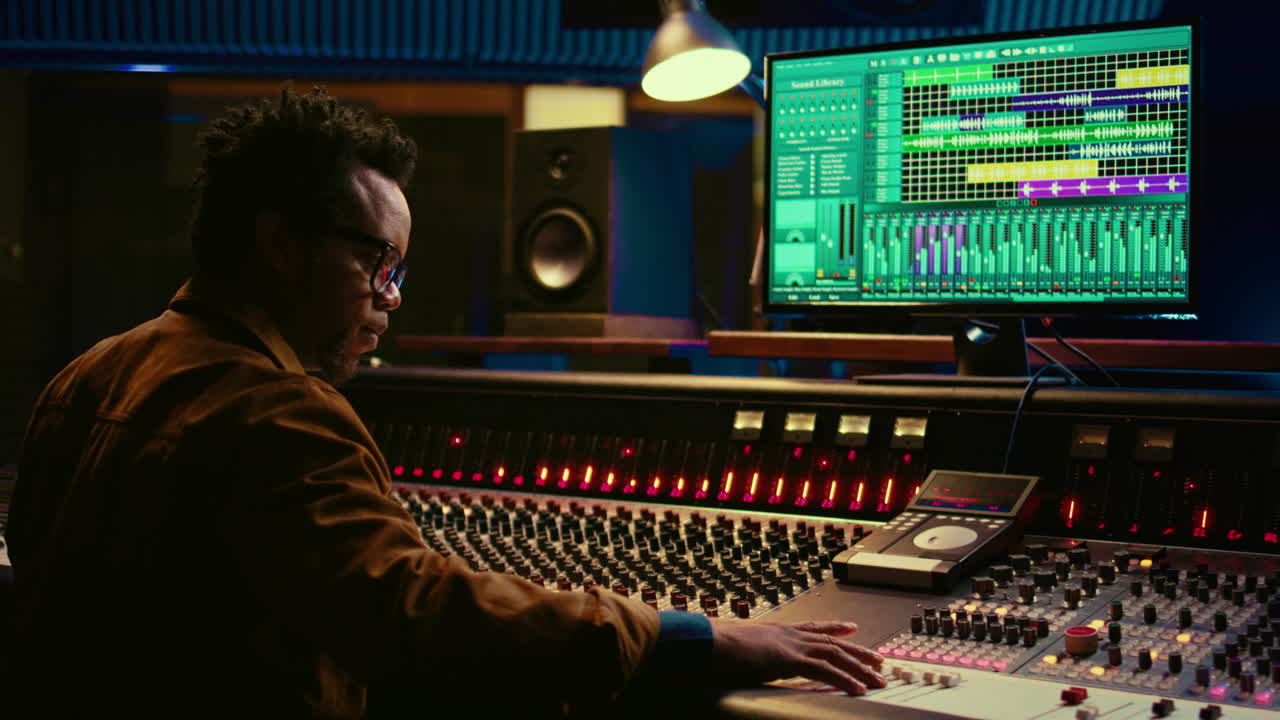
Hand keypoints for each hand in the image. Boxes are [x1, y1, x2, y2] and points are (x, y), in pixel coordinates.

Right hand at [709, 619, 886, 695]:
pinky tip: (859, 689)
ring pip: (835, 654)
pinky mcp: (788, 659)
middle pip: (832, 641)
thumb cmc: (711, 645)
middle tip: (879, 659)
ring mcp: (789, 644)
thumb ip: (748, 653)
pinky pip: (825, 670)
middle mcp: (787, 633)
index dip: (834, 628)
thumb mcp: (736, 649)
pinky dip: (845, 680)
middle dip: (858, 650)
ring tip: (879, 679)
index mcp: (775, 630)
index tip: (852, 628)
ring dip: (860, 668)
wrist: (702, 640)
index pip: (812, 627)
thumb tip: (744, 660)